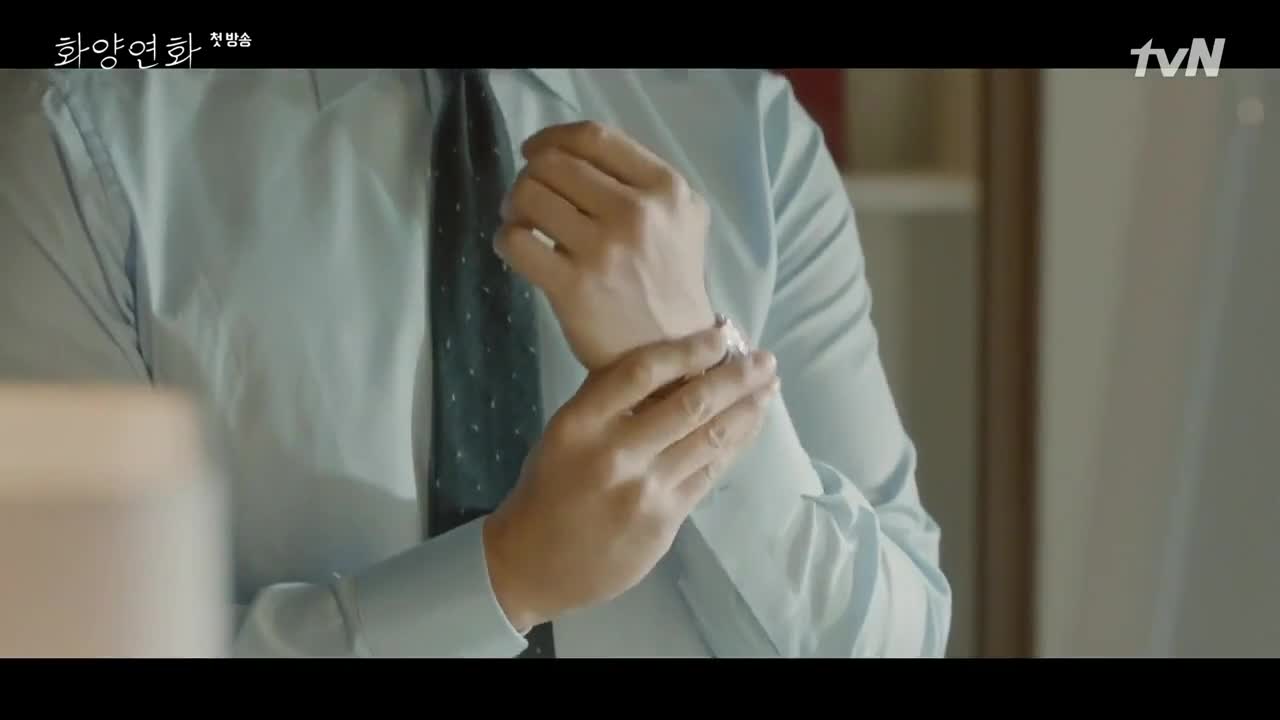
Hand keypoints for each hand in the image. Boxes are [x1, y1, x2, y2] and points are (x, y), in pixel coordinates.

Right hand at [482, 324, 778, 631]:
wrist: (532, 564)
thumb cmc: (549, 489)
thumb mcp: (564, 433)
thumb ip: (608, 402)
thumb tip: (670, 364)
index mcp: (581, 422)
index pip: (643, 371)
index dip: (689, 349)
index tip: (721, 334)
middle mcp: (615, 453)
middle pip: (690, 404)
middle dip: (736, 377)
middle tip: (766, 360)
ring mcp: (644, 489)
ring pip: (710, 439)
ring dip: (747, 410)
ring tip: (768, 389)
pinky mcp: (665, 520)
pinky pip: (709, 473)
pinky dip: (734, 446)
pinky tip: (749, 427)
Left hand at [495, 121, 716, 371]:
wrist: (674, 353)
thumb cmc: (671, 281)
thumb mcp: (682, 218)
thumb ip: (642, 180)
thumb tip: (570, 151)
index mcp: (667, 189)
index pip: (594, 138)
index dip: (553, 138)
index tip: (536, 152)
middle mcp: (637, 213)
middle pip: (554, 164)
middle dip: (531, 175)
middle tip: (530, 198)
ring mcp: (604, 250)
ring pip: (529, 196)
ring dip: (514, 205)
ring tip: (523, 223)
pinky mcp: (573, 287)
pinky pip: (515, 241)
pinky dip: (507, 238)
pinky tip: (518, 248)